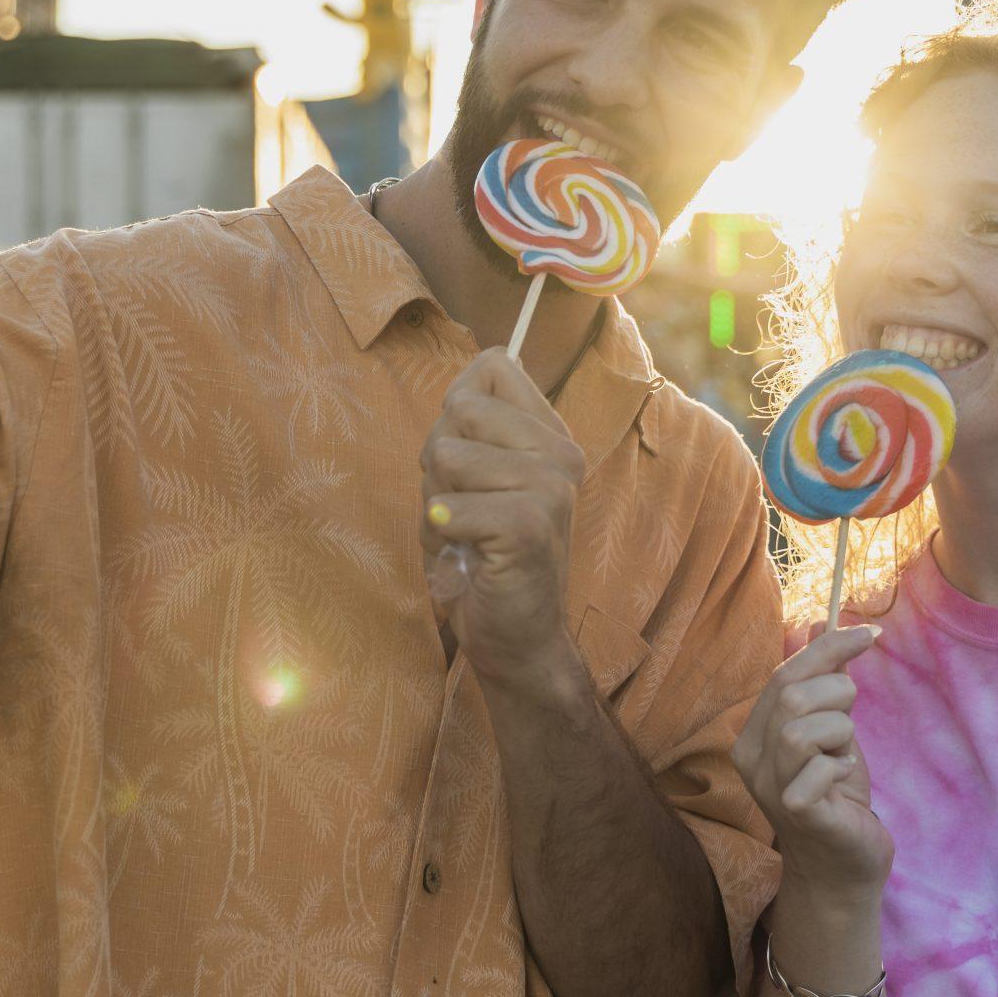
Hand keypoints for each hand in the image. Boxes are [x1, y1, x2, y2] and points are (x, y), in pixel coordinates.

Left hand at [420, 349, 585, 680]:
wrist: (515, 638)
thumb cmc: (482, 558)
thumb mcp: (472, 478)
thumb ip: (473, 425)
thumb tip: (482, 358)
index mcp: (550, 435)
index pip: (492, 365)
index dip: (457, 412)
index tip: (471, 465)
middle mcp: (559, 452)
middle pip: (458, 407)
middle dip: (438, 463)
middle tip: (466, 511)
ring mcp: (551, 487)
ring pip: (445, 455)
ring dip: (437, 503)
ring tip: (466, 536)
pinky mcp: (531, 524)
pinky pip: (450, 506)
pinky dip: (443, 536)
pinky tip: (469, 559)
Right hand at [733, 626, 891, 896]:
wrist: (842, 869)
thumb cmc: (837, 798)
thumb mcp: (831, 731)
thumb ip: (822, 683)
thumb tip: (819, 622)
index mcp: (754, 735)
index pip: (783, 674)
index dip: (828, 649)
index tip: (871, 634)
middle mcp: (751, 759)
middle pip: (791, 694)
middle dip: (838, 695)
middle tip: (851, 726)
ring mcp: (770, 787)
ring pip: (800, 726)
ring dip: (839, 732)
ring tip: (843, 757)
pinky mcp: (796, 811)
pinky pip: (817, 768)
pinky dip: (841, 767)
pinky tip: (844, 783)